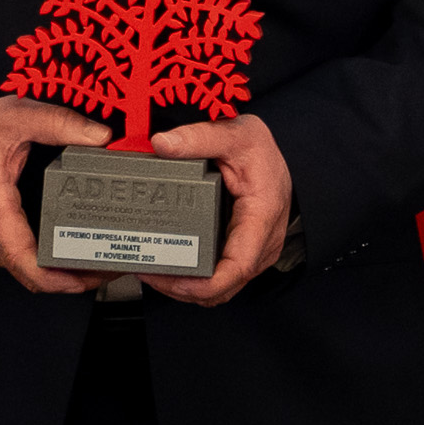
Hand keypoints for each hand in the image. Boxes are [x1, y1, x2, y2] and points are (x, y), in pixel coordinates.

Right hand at [0, 96, 119, 295]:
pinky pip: (18, 262)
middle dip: (74, 276)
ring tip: (99, 260)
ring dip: (61, 273)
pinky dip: (45, 264)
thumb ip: (59, 122)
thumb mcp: (15, 116)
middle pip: (31, 273)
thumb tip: (100, 136)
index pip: (23, 258)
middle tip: (111, 265)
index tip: (88, 277)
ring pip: (25, 271)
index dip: (57, 278)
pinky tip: (71, 252)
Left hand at [145, 115, 294, 305]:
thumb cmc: (262, 152)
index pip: (237, 267)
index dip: (203, 284)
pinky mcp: (243, 254)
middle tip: (148, 273)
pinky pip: (220, 280)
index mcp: (261, 218)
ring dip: (186, 289)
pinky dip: (195, 282)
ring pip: (221, 290)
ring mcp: (253, 253)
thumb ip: (199, 137)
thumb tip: (164, 144)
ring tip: (153, 273)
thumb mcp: (235, 134)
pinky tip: (171, 268)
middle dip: (182, 288)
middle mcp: (261, 244)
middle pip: (223, 286)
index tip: (171, 280)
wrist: (275, 157)